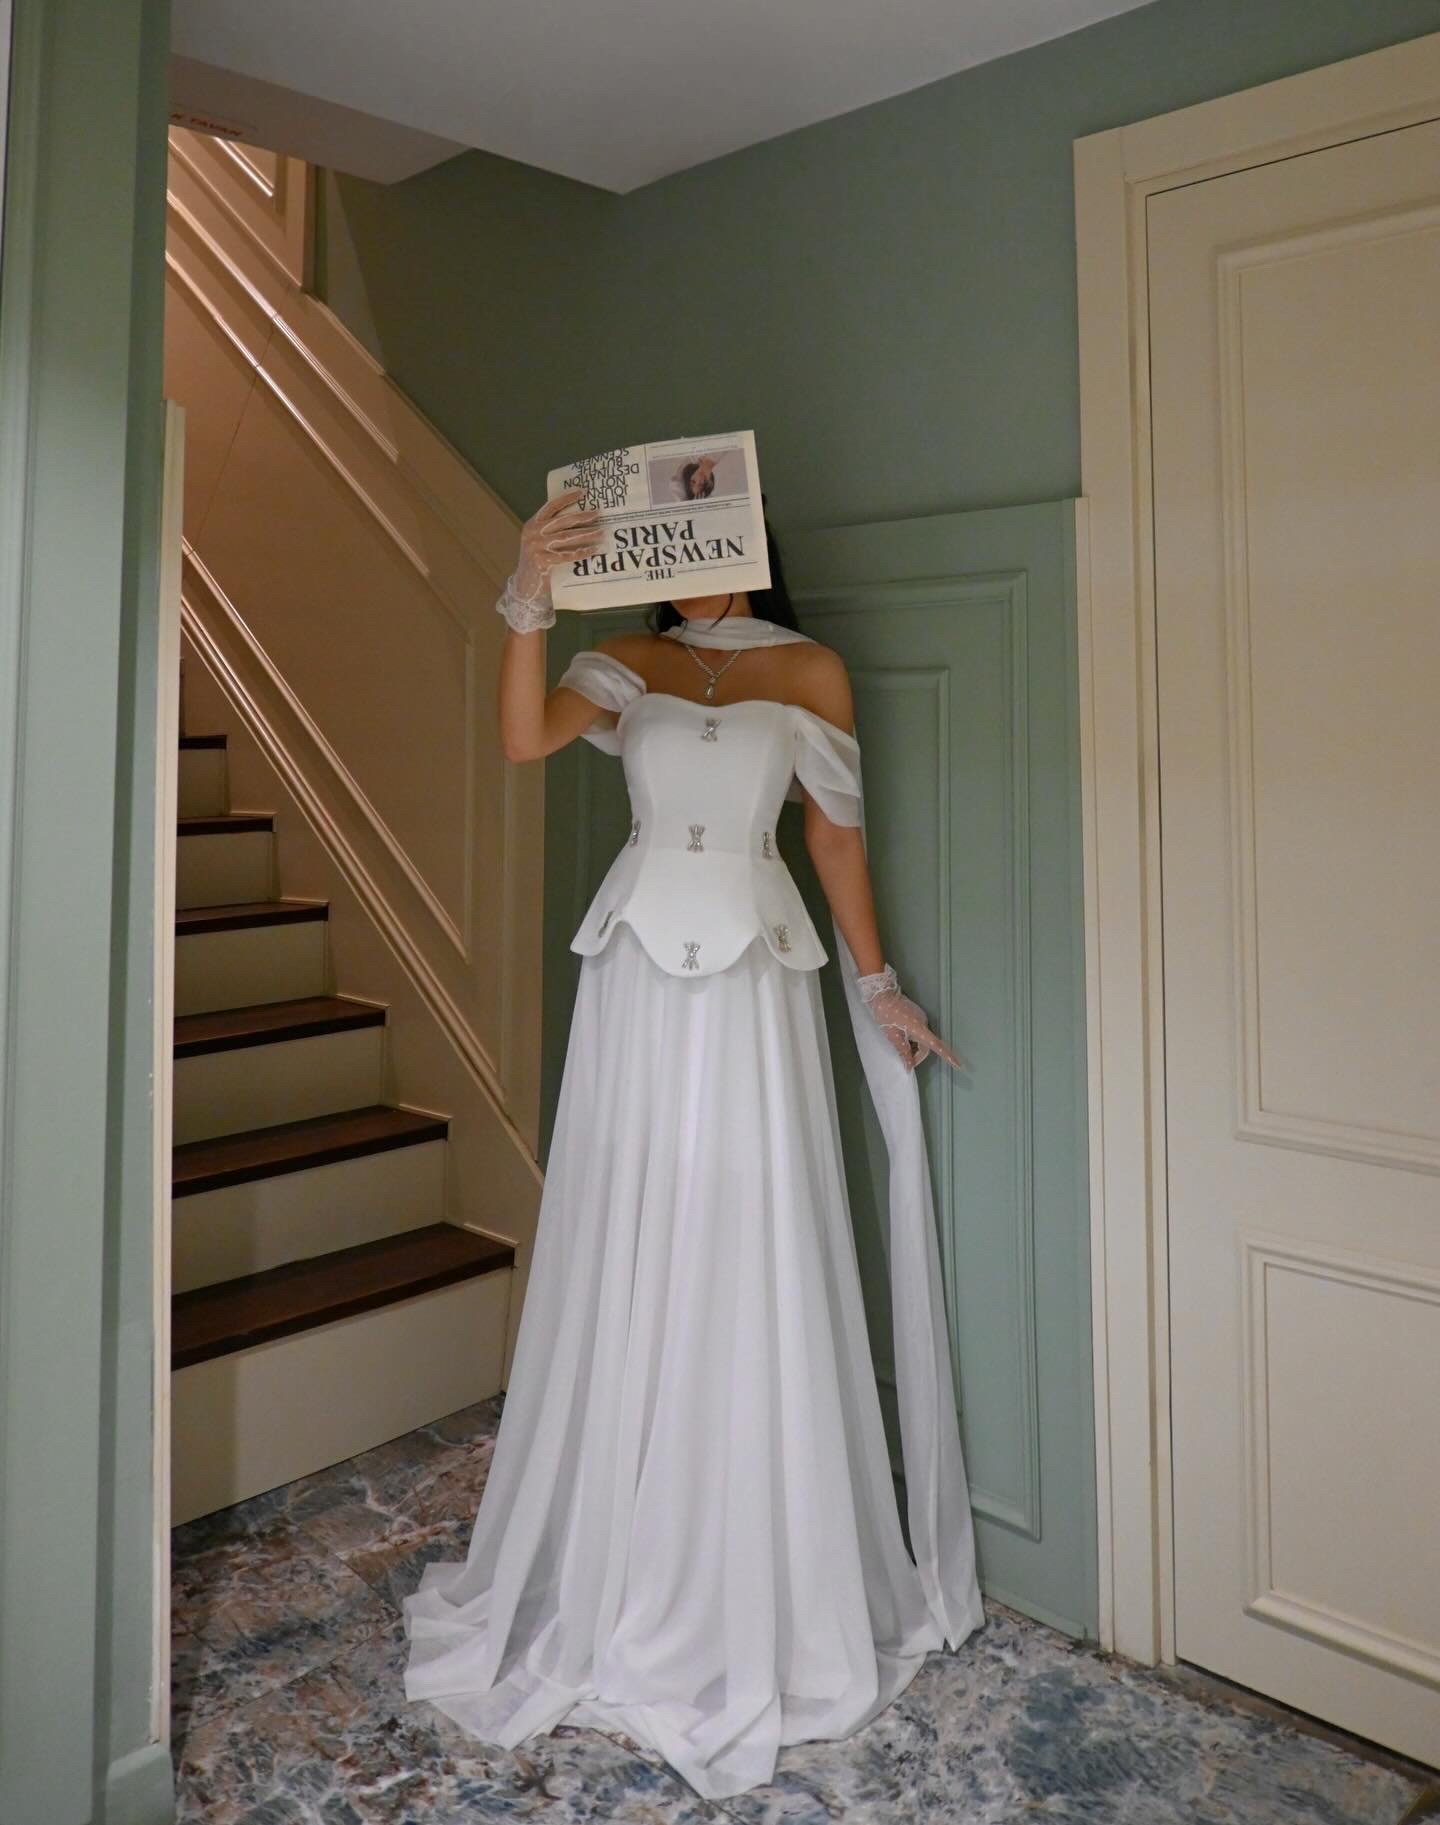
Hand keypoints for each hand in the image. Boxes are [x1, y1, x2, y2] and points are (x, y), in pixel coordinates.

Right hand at [496, 488, 604, 631]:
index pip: (550, 506)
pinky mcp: (543, 561)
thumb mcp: (536, 542)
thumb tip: (575, 519)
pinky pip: (567, 555)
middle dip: (582, 516)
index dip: (566, 498)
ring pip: (567, 537)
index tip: (582, 492)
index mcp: (532, 524)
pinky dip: (582, 552)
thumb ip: (548, 530)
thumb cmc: (535, 563)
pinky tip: (593, 549)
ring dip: (586, 534)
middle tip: (597, 513)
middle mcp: (533, 533)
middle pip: (562, 521)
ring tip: (601, 532)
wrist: (524, 586)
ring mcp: (537, 547)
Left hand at [856, 963, 967, 1073]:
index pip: (936, 1045)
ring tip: (902, 1050)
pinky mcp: (917, 1015)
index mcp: (919, 1029)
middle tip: (906, 1063)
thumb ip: (903, 1052)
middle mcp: (924, 1023)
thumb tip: (909, 1067)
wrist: (882, 994)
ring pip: (922, 1039)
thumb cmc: (886, 1015)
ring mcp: (921, 1018)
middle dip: (918, 1056)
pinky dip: (914, 1040)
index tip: (958, 1065)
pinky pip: (919, 1031)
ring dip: (915, 1048)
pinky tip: (903, 1039)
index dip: (948, 1056)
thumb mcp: (892, 1036)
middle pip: (927, 1045)